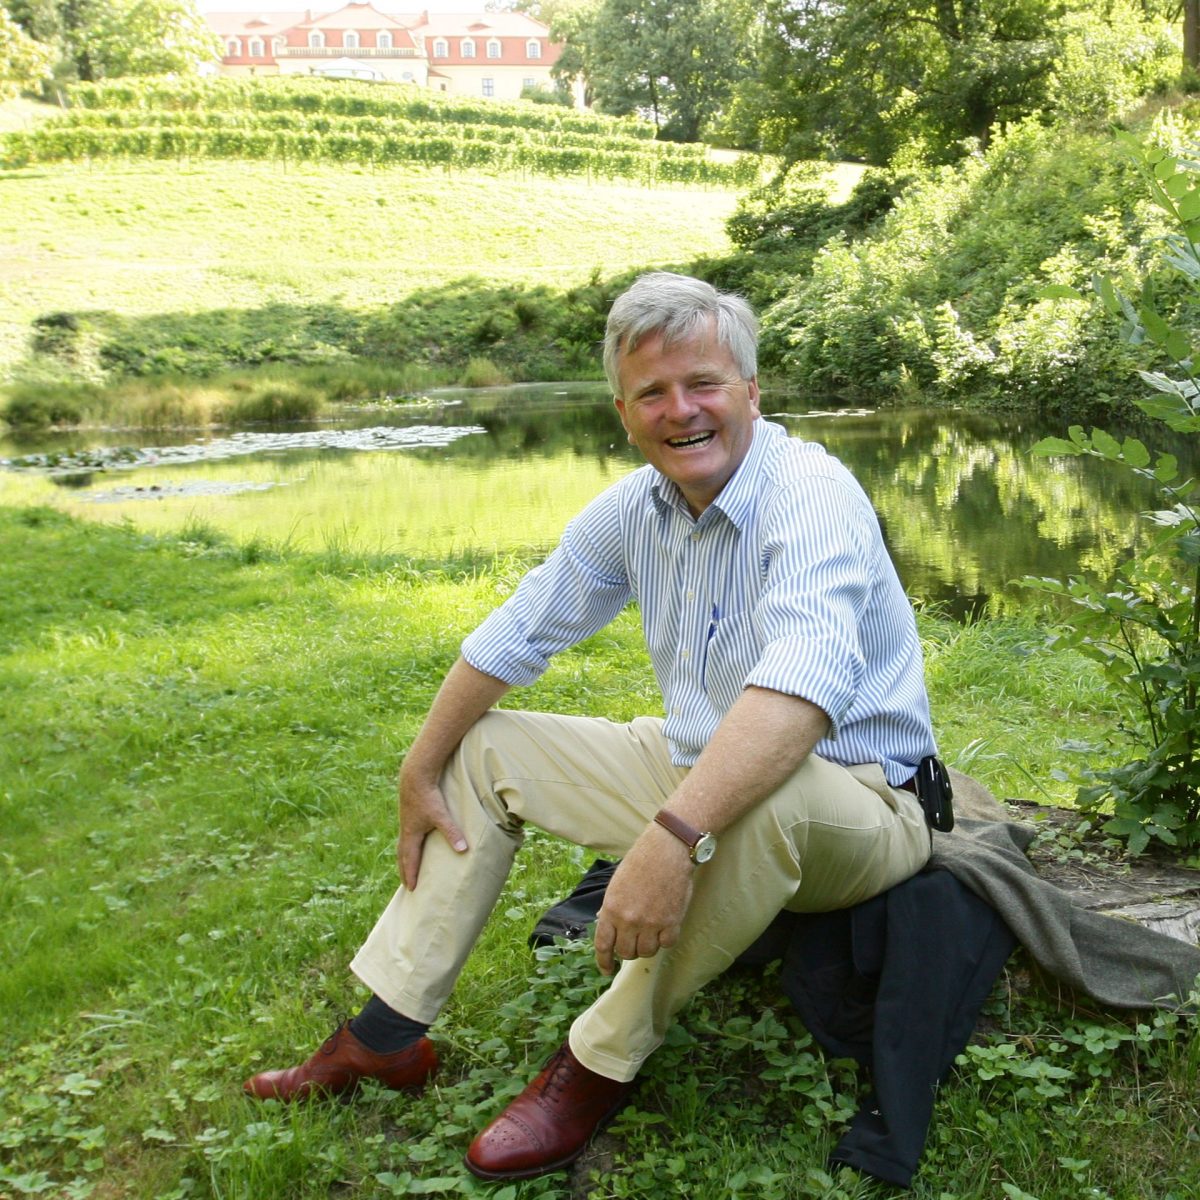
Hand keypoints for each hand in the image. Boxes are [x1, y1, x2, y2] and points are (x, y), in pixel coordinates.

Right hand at [396, 766, 466, 890]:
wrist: (415, 776)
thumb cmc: (428, 796)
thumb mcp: (441, 816)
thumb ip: (452, 832)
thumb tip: (463, 850)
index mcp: (411, 835)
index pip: (410, 860)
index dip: (411, 875)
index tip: (411, 889)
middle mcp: (406, 831)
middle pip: (403, 856)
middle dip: (405, 871)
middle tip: (407, 885)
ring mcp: (406, 822)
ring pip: (403, 846)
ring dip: (405, 859)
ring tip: (407, 867)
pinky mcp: (409, 814)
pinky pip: (406, 836)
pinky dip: (408, 846)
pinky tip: (414, 843)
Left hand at [593, 826, 693, 975]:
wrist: (667, 852)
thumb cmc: (640, 863)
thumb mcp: (616, 884)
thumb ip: (611, 908)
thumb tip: (604, 924)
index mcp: (611, 909)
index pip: (603, 945)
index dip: (604, 961)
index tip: (606, 970)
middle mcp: (629, 920)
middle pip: (626, 953)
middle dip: (628, 951)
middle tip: (634, 942)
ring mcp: (651, 923)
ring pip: (646, 952)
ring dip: (647, 946)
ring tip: (650, 933)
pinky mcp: (671, 922)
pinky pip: (666, 944)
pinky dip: (665, 940)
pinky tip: (665, 928)